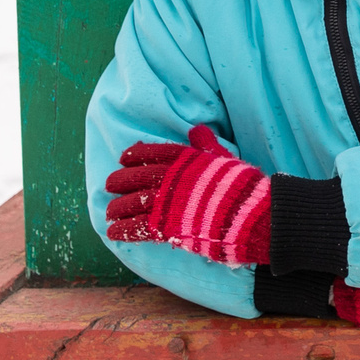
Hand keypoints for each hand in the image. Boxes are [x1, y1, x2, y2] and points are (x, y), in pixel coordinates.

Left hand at [103, 125, 272, 265]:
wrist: (249, 215)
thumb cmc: (240, 186)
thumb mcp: (224, 159)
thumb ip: (207, 145)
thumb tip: (197, 128)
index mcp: (184, 160)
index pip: (151, 152)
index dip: (134, 155)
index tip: (123, 157)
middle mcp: (170, 179)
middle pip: (133, 178)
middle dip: (118, 181)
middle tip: (109, 185)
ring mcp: (165, 204)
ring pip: (129, 204)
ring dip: (116, 208)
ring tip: (110, 212)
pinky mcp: (165, 227)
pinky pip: (135, 228)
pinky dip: (122, 230)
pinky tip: (113, 231)